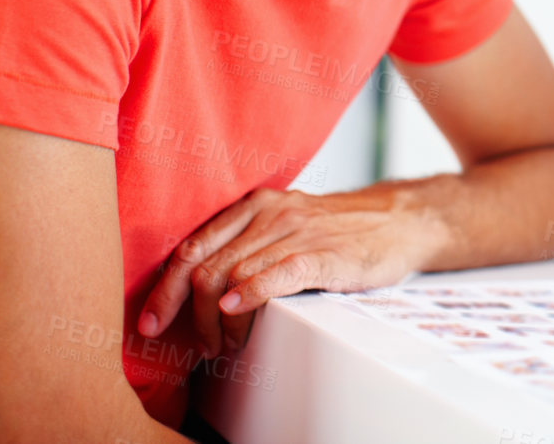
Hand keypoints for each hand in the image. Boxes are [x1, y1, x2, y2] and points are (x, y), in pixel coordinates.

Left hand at [137, 184, 431, 356]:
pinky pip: (277, 272)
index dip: (164, 290)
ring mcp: (296, 232)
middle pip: (204, 266)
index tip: (151, 322)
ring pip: (233, 275)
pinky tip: (239, 311)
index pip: (192, 247)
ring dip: (220, 321)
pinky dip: (252, 294)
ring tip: (227, 345)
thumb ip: (249, 243)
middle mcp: (269, 214)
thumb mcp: (288, 223)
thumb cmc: (342, 229)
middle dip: (189, 315)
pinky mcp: (324, 253)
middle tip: (200, 346)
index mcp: (254, 207)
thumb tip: (202, 284)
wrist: (402, 219)